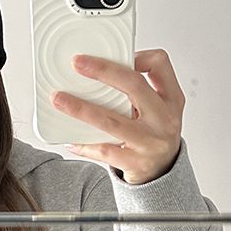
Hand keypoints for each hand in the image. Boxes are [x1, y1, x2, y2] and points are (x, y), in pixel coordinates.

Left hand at [50, 49, 184, 184]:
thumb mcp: (158, 109)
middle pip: (134, 86)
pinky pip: (104, 150)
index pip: (160, 65)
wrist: (163, 174)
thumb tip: (98, 69)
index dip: (138, 56)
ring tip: (59, 99)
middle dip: (103, 71)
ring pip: (111, 121)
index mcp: (171, 100)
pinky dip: (84, 144)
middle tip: (78, 64)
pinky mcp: (135, 163)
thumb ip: (139, 90)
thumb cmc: (155, 135)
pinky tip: (70, 138)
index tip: (115, 55)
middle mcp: (164, 119)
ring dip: (81, 108)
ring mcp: (150, 143)